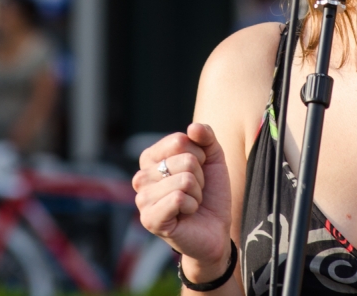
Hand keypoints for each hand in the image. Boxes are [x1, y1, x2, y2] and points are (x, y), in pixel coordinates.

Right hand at [132, 123, 232, 274]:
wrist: (215, 228)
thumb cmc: (209, 192)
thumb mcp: (213, 158)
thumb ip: (206, 136)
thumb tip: (193, 127)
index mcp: (151, 158)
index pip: (179, 140)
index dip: (199, 155)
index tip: (198, 170)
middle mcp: (141, 176)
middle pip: (185, 160)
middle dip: (200, 177)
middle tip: (194, 191)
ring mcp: (142, 198)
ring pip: (184, 180)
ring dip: (197, 193)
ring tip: (190, 203)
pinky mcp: (149, 219)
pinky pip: (179, 198)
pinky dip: (192, 205)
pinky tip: (186, 214)